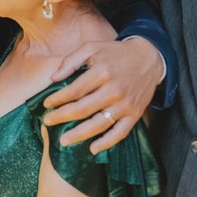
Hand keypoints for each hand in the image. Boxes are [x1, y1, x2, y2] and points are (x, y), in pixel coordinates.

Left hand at [42, 36, 162, 152]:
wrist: (149, 58)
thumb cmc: (115, 52)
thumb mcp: (92, 48)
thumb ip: (71, 61)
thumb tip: (53, 78)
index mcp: (101, 72)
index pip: (75, 90)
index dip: (58, 99)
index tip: (46, 104)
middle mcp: (114, 90)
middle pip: (83, 109)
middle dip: (62, 117)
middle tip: (47, 122)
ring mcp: (125, 104)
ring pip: (99, 124)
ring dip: (80, 134)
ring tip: (64, 140)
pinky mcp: (135, 114)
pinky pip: (120, 132)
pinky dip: (107, 143)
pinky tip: (93, 149)